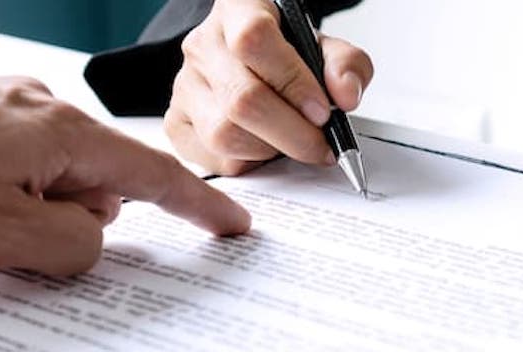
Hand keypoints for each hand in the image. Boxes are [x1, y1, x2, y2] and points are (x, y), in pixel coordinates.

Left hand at [0, 67, 250, 274]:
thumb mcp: (0, 238)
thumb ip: (73, 247)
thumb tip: (95, 240)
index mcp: (63, 136)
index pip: (155, 176)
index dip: (200, 208)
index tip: (233, 227)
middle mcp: (42, 111)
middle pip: (93, 186)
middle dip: (68, 225)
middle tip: (11, 245)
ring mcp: (5, 108)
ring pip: (47, 180)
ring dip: (24, 213)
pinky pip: (11, 166)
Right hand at [168, 0, 373, 174]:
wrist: (253, 66)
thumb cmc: (286, 56)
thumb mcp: (323, 49)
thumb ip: (346, 65)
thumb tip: (346, 96)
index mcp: (237, 11)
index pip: (254, 40)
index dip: (293, 82)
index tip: (323, 111)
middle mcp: (203, 46)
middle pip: (241, 99)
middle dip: (293, 134)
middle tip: (320, 146)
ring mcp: (184, 86)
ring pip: (225, 135)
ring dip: (271, 151)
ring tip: (290, 143)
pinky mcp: (176, 123)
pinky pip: (213, 160)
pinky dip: (247, 165)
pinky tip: (263, 150)